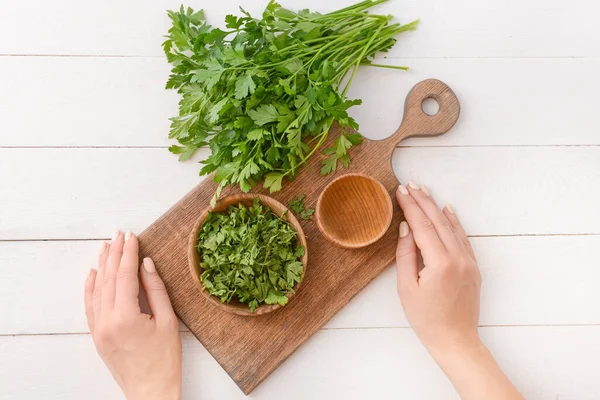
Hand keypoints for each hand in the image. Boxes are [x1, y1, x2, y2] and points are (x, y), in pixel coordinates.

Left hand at [84, 231, 181, 399]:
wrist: (150, 391)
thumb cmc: (164, 360)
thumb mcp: (167, 322)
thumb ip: (156, 290)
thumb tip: (146, 264)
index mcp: (126, 317)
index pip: (124, 275)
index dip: (128, 253)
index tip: (132, 236)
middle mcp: (106, 322)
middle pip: (107, 279)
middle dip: (114, 253)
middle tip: (119, 233)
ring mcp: (98, 329)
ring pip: (96, 289)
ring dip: (101, 265)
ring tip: (106, 246)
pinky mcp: (97, 335)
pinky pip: (89, 305)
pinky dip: (90, 287)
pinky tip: (92, 272)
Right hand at [395, 181, 480, 355]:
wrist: (455, 340)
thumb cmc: (426, 318)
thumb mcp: (406, 287)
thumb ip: (406, 255)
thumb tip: (406, 228)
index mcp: (440, 263)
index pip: (422, 226)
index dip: (410, 206)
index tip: (400, 191)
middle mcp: (458, 258)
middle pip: (437, 221)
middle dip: (423, 200)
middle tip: (410, 184)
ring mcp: (469, 262)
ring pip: (452, 226)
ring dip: (437, 207)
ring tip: (425, 191)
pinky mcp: (473, 267)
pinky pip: (462, 238)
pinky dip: (453, 222)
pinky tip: (446, 210)